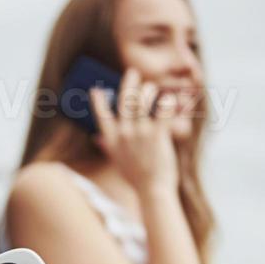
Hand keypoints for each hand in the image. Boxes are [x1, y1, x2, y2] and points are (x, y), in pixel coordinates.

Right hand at [91, 67, 179, 199]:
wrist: (153, 191)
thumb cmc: (137, 178)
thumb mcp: (118, 162)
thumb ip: (108, 146)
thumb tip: (98, 138)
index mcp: (113, 141)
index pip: (102, 117)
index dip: (98, 102)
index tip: (96, 90)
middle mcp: (124, 134)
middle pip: (124, 102)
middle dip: (129, 84)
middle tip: (133, 73)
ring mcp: (140, 133)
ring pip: (141, 102)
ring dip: (147, 91)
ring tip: (151, 88)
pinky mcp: (157, 135)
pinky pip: (162, 111)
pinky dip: (166, 103)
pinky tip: (168, 99)